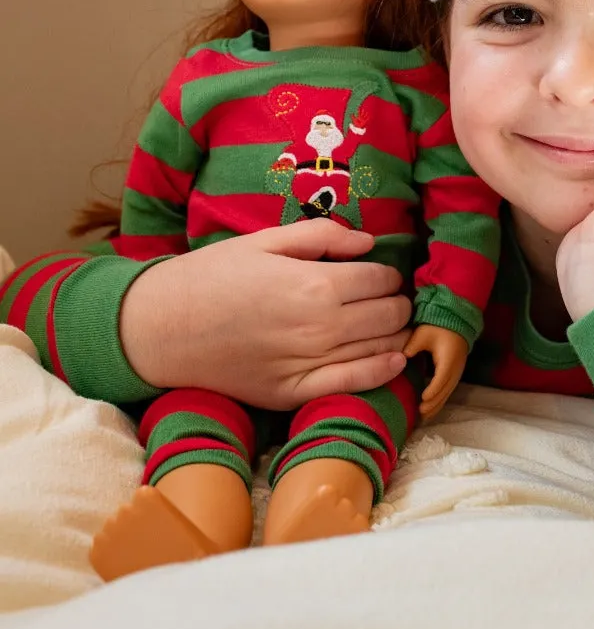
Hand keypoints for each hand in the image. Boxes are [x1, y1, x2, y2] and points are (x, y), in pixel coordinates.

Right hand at [118, 223, 412, 408]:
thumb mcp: (264, 241)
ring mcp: (307, 363)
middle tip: (391, 297)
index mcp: (314, 283)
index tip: (383, 273)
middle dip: (398, 303)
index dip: (389, 274)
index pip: (380, 279)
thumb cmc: (211, 277)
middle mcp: (318, 326)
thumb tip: (370, 242)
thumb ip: (322, 236)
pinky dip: (382, 372)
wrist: (161, 329)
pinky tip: (395, 360)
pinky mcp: (293, 393)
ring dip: (396, 333)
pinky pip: (353, 385)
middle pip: (388, 315)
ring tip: (392, 323)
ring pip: (379, 349)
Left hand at [404, 324, 468, 419]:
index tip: (423, 398)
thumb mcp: (423, 333)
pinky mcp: (455, 374)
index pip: (442, 378)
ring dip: (437, 406)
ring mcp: (457, 372)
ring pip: (448, 393)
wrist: (455, 323)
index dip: (433, 390)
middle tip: (420, 413)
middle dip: (434, 403)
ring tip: (424, 417)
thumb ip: (413, 345)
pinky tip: (431, 410)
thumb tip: (403, 357)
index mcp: (449, 358)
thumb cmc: (437, 327)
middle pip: (446, 390)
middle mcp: (456, 368)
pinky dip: (440, 401)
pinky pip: (448, 391)